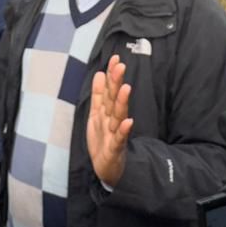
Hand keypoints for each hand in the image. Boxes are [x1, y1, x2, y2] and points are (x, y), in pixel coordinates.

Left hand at [87, 55, 133, 188]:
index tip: (114, 58)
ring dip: (122, 102)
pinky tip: (128, 122)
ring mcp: (115, 134)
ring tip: (126, 88)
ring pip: (118, 116)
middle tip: (120, 66)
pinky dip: (124, 130)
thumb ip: (98, 95)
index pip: (109, 90)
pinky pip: (120, 138)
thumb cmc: (103, 140)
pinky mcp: (116, 148)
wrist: (106, 168)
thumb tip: (99, 73)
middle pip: (114, 99)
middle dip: (116, 83)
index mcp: (106, 111)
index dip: (111, 75)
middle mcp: (112, 120)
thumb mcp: (96, 115)